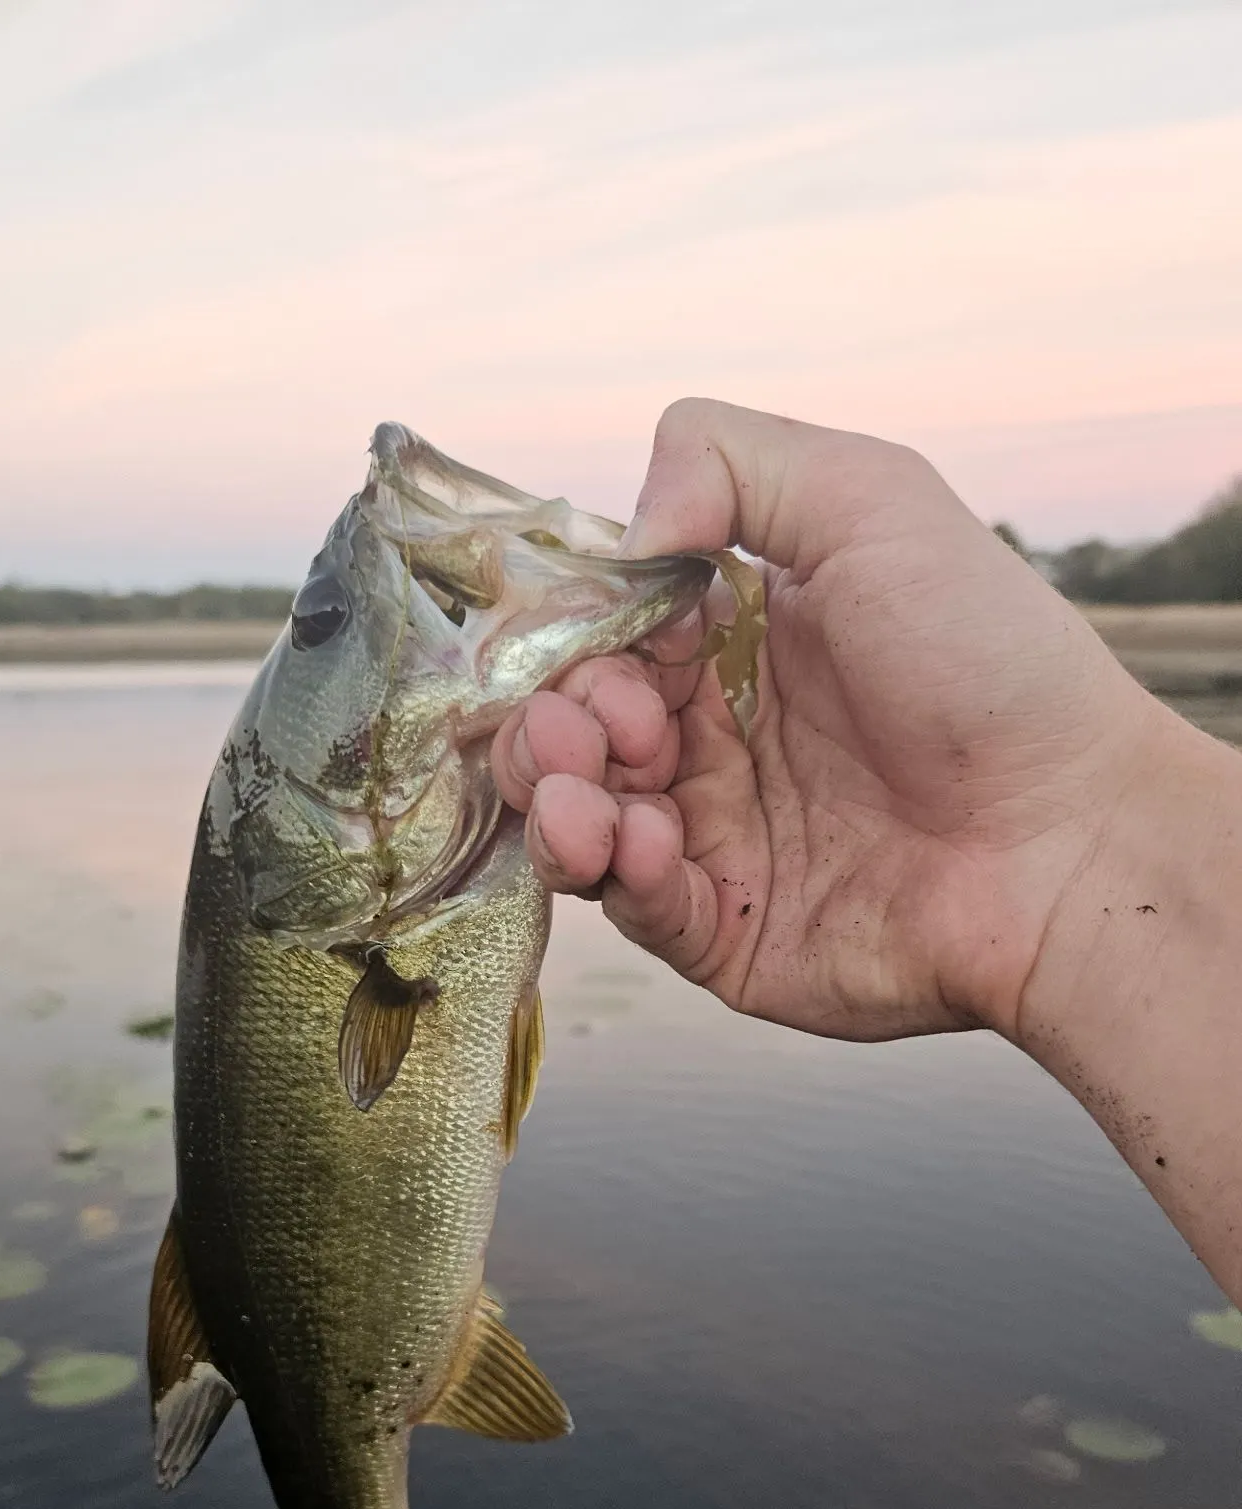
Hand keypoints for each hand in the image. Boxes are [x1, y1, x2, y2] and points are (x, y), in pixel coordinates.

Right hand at [493, 398, 1165, 1043]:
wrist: (1074, 841)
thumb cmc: (988, 663)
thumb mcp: (872, 500)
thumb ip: (729, 461)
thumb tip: (624, 534)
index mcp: (734, 640)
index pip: (601, 633)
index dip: (576, 636)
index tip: (612, 643)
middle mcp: (714, 736)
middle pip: (568, 728)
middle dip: (552, 722)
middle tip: (594, 726)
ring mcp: (713, 835)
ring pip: (573, 817)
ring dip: (553, 795)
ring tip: (582, 794)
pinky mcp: (722, 929)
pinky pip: (628, 904)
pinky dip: (610, 869)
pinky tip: (639, 842)